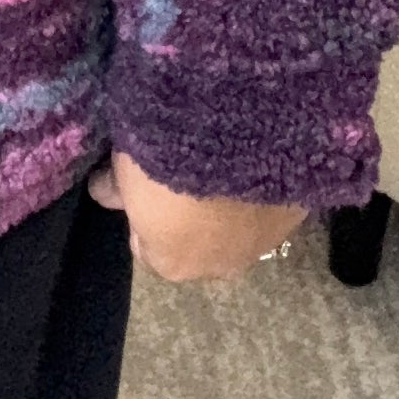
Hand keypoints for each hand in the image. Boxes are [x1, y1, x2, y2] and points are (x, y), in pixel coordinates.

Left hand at [86, 149, 307, 282]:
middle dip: (189, 216)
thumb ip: (117, 186)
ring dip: (229, 205)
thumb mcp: (126, 166)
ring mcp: (262, 245)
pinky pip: (269, 206)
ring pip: (237, 231)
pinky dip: (260, 188)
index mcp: (173, 263)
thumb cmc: (164, 153)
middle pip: (197, 246)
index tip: (144, 183)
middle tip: (185, 170)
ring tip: (223, 160)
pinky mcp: (295, 216)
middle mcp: (219, 268)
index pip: (149, 251)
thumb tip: (103, 189)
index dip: (144, 214)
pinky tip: (253, 156)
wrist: (235, 130)